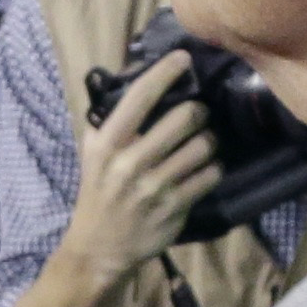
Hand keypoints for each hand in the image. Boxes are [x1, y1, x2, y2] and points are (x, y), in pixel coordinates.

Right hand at [60, 50, 220, 294]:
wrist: (99, 248)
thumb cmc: (98, 192)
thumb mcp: (93, 153)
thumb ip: (110, 121)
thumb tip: (134, 80)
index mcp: (107, 144)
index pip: (140, 97)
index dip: (165, 72)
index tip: (183, 58)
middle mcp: (130, 163)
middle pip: (182, 119)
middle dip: (198, 111)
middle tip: (199, 112)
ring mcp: (155, 187)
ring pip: (201, 147)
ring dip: (209, 139)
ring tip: (205, 140)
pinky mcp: (175, 208)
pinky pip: (208, 176)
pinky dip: (213, 167)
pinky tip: (206, 167)